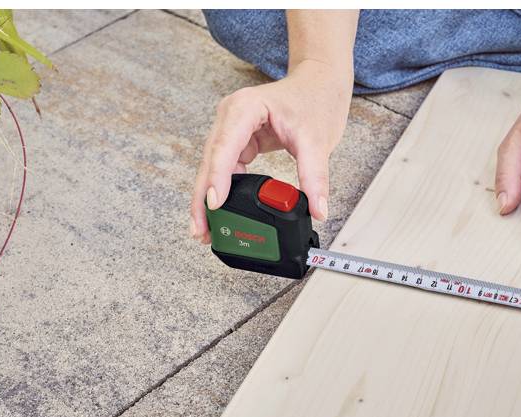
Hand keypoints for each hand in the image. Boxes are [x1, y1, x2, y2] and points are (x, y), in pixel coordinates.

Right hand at [190, 60, 352, 242]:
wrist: (319, 82)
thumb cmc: (314, 99)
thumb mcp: (317, 140)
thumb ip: (315, 176)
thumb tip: (318, 209)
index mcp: (244, 108)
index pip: (224, 148)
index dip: (216, 179)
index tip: (214, 205)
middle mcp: (230, 117)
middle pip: (210, 162)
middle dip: (203, 197)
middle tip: (201, 231)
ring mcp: (231, 129)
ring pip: (212, 169)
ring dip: (208, 198)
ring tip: (205, 230)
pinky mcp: (238, 141)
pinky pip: (224, 169)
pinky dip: (221, 190)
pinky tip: (219, 212)